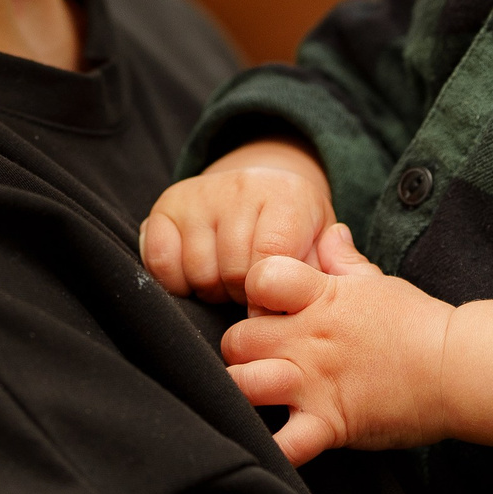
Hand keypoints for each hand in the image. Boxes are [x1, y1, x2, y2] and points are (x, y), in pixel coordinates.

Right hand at [141, 139, 331, 303]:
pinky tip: (197, 275)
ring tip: (228, 281)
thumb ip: (332, 272)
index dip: (268, 297)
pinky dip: (176, 282)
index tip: (271, 307)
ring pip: (198, 273)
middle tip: (251, 291)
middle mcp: (242, 186)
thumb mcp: (322, 246)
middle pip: (234, 272)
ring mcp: (200, 193)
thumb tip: (322, 298)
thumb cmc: (296, 233)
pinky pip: (161, 263)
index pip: (270, 261)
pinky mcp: (166, 204)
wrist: (261, 191)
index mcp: (287, 196)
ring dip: (213, 292)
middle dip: (243, 296)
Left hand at [220, 225, 457, 463]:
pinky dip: (273, 451)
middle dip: (240, 349)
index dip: (254, 292)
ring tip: (260, 396)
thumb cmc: (418, 322)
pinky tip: (272, 446)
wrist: (457, 368)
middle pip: (236, 338)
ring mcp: (315, 382)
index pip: (259, 278)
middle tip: (261, 358)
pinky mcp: (329, 423)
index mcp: (320, 298)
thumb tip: (330, 232)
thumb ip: (344, 259)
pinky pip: (285, 445)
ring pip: (243, 385)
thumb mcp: (377, 281)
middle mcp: (308, 339)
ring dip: (244, 392)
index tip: (268, 307)